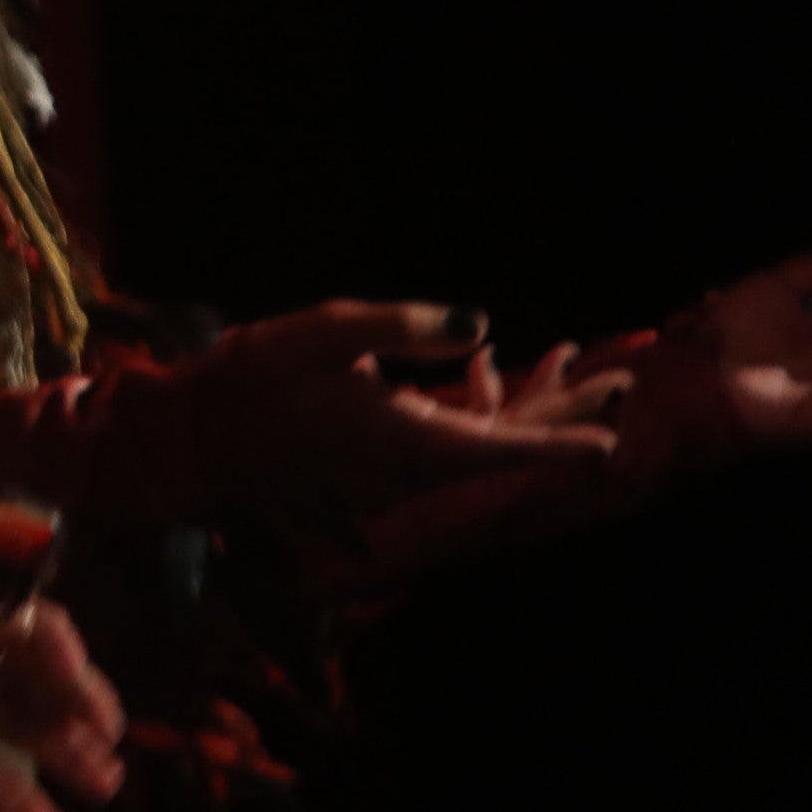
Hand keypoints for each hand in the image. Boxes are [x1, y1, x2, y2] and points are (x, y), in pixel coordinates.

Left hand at [0, 566, 126, 811]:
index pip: (34, 628)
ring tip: (101, 783)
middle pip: (45, 687)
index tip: (77, 682)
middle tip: (107, 742)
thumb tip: (29, 622)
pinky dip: (17, 802)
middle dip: (81, 714)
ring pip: (28, 737)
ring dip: (67, 759)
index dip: (63, 654)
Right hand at [166, 300, 625, 547]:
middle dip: (562, 417)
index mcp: (405, 443)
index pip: (504, 452)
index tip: (612, 439)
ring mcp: (392, 483)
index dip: (561, 444)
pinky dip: (479, 418)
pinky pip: (445, 452)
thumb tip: (482, 330)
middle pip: (502, 451)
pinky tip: (488, 375)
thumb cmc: (254, 379)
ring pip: (477, 451)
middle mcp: (408, 475)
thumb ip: (406, 328)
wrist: (193, 439)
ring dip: (525, 413)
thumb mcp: (327, 332)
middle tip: (618, 380)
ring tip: (568, 369)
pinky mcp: (375, 477)